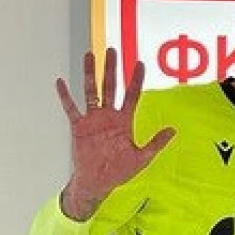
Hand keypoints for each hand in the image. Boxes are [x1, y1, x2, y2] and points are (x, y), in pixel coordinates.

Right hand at [56, 48, 174, 219]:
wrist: (97, 184)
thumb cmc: (119, 172)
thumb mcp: (142, 158)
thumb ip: (156, 143)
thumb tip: (173, 130)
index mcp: (123, 122)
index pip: (131, 95)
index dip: (136, 80)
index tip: (140, 63)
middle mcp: (108, 116)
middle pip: (111, 87)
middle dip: (112, 69)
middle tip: (112, 50)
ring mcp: (93, 120)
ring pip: (91, 91)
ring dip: (91, 74)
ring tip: (90, 56)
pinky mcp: (79, 128)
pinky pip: (71, 109)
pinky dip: (65, 96)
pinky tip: (60, 82)